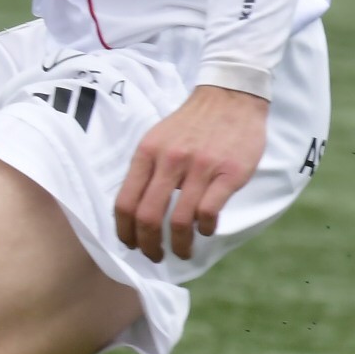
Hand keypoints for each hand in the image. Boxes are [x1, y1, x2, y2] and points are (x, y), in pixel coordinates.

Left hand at [113, 84, 266, 261]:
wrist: (230, 96)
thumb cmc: (192, 124)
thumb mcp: (158, 139)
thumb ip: (147, 170)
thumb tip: (134, 211)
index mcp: (147, 153)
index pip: (125, 202)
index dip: (124, 231)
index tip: (130, 245)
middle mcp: (169, 160)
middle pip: (148, 216)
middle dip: (149, 245)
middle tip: (155, 257)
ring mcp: (200, 167)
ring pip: (180, 220)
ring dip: (179, 244)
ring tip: (182, 252)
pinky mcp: (229, 173)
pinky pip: (210, 211)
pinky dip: (205, 228)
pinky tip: (205, 230)